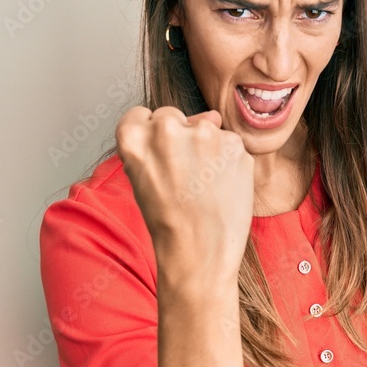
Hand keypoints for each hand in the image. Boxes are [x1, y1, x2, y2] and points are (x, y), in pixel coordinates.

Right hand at [115, 106, 253, 299]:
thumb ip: (157, 144)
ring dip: (208, 148)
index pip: (139, 115)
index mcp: (134, 137)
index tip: (158, 154)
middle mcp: (166, 128)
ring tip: (204, 186)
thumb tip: (207, 116)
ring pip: (206, 128)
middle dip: (179, 137)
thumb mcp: (142, 179)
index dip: (150, 135)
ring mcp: (203, 133)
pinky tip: (222, 186)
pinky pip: (230, 144)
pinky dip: (228, 161)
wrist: (200, 250)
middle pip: (172, 116)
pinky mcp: (233, 143)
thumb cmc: (170, 221)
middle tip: (184, 174)